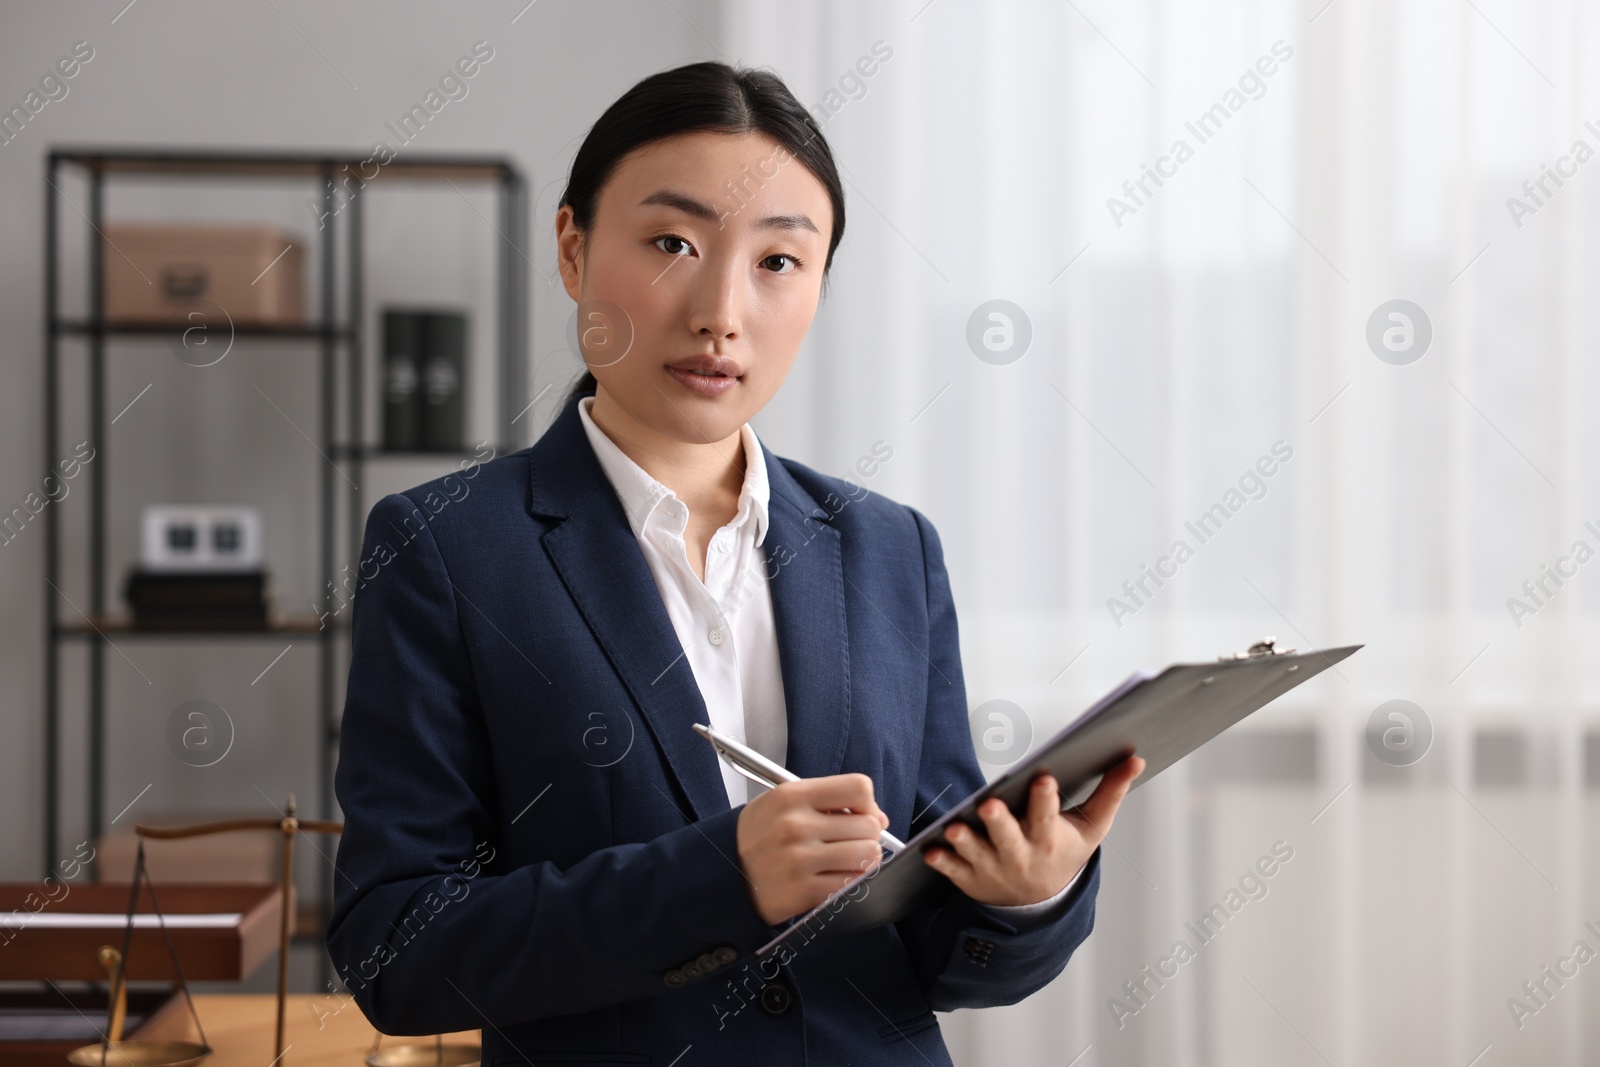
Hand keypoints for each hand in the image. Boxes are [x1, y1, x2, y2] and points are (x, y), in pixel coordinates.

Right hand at [736, 773, 889, 924]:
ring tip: (845, 861)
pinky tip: (835, 878)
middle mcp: (796, 825)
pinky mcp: (803, 891)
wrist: (722, 875)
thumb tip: (879, 818)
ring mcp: (800, 859)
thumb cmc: (757, 837)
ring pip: (867, 855)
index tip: (861, 813)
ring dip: (864, 860)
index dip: (867, 802)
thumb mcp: (782, 804)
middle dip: (867, 835)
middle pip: (868, 825)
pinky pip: (852, 884)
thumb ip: (828, 803)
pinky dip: (851, 883)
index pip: (858, 787)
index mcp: (792, 795)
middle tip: (849, 842)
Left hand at [922, 755, 1145, 906]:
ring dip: (965, 842)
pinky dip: (942, 861)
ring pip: (976, 854)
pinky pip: (952, 871)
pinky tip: (930, 849)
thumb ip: (1111, 792)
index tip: (1043, 779)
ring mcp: (992, 868)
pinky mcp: (969, 878)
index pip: (1047, 817)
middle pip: (1008, 838)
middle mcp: (1020, 856)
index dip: (1045, 800)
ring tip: (954, 828)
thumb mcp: (1091, 829)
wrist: (1040, 905)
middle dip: (999, 823)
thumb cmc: (1065, 852)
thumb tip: (1136, 757)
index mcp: (1049, 839)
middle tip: (989, 805)